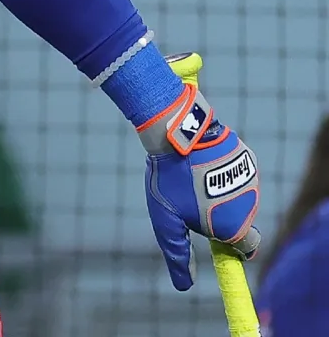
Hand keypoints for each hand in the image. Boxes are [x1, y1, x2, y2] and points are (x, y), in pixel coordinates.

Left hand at [137, 84, 260, 289]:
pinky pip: (237, 174)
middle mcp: (251, 205)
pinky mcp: (248, 158)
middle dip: (219, 218)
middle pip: (240, 222)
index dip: (233, 248)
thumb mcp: (166, 222)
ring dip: (220, 194)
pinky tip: (202, 163)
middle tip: (191, 203)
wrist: (176, 133)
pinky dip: (223, 173)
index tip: (216, 242)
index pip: (248, 249)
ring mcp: (251, 180)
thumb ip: (178, 255)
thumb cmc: (169, 181)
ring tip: (193, 180)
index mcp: (235, 226)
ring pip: (238, 197)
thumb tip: (184, 286)